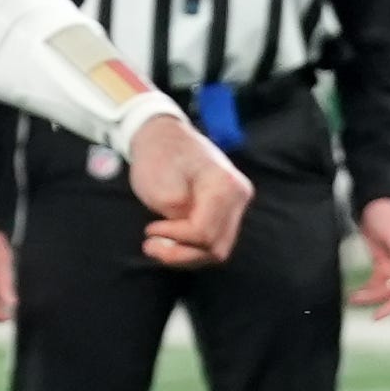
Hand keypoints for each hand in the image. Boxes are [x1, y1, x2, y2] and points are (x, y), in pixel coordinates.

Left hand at [123, 114, 252, 269]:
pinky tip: (170, 241)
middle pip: (216, 247)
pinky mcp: (227, 209)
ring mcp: (236, 203)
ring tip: (156, 246)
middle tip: (150, 246)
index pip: (204, 232)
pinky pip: (214, 239)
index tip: (150, 230)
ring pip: (217, 249)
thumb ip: (176, 216)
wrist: (164, 136)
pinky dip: (191, 247)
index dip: (175, 239)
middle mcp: (238, 196)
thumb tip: (185, 240)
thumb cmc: (159, 156)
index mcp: (225, 186)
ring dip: (186, 255)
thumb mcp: (159, 187)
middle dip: (181, 254)